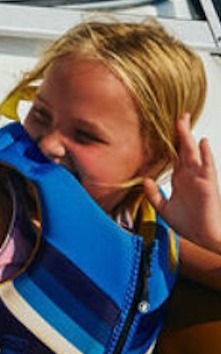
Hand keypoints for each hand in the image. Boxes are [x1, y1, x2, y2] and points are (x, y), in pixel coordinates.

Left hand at [145, 113, 220, 252]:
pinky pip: (208, 166)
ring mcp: (199, 178)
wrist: (203, 237)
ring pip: (194, 153)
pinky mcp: (208, 184)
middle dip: (180, 132)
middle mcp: (190, 175)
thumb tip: (144, 180)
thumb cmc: (189, 223)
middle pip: (183, 149)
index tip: (162, 127)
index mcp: (179, 179)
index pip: (173, 156)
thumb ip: (153, 194)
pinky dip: (205, 154)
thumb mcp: (164, 208)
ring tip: (183, 121)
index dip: (169, 142)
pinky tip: (202, 142)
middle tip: (176, 115)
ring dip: (188, 137)